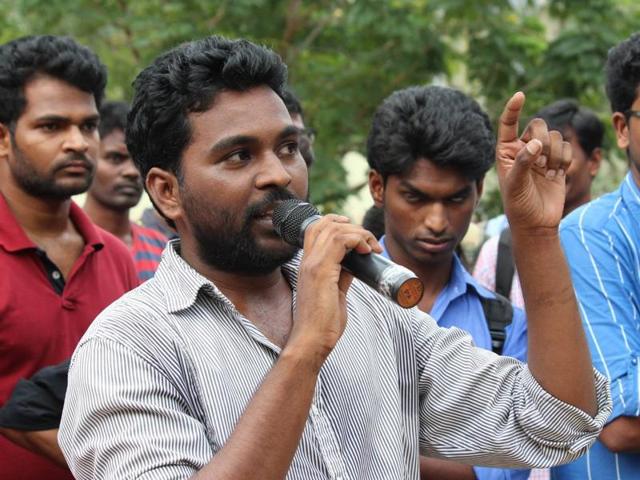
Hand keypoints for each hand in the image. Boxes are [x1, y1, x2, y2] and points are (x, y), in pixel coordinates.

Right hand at [286, 215, 380, 363]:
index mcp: (308, 264)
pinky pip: (340, 241)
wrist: (312, 340)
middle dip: (351, 226)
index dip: (336, 223)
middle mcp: (307, 260)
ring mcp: (312, 264)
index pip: (316, 229)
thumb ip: (342, 276)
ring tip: (372, 248)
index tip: (357, 233)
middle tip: (369, 241)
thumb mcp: (335, 293)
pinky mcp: (321, 271)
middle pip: (324, 223)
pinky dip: (358, 240)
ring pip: (334, 229)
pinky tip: (367, 251)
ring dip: (359, 233)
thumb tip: (356, 265)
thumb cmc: (323, 323)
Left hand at [496, 92, 571, 230]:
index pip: (508, 124)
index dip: (513, 109)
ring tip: (547, 173)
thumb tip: (536, 144)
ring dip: (554, 154)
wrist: (536, 222)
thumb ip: (522, 162)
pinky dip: (564, 160)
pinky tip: (556, 175)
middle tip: (540, 158)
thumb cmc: (518, 204)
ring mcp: (542, 155)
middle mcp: (524, 149)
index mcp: (506, 151)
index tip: (520, 95)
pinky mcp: (558, 162)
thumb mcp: (514, 184)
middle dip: (542, 138)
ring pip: (555, 136)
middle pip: (538, 125)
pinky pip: (567, 148)